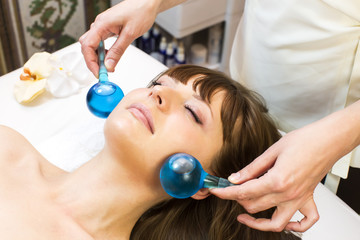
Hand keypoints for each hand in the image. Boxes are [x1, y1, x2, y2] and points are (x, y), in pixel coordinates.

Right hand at [79, 0, 157, 76]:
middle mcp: (99, 24)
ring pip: (93, 45)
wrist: (148, 2)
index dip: (90, 62)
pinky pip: (100, 42)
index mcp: (102, 24)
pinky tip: (110, 58)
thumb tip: (109, 65)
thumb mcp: (130, 34)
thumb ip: (118, 51)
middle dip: (93, 61)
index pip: (87, 46)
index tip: (98, 73)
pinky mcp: (108, 28)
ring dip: (98, 58)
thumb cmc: (140, 11)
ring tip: (108, 67)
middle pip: (87, 46)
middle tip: (103, 73)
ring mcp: (103, 26)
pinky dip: (103, 52)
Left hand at [210, 107, 359, 232]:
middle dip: (238, 201)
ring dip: (259, 223)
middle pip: (255, 207)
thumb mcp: (271, 151)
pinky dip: (294, 226)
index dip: (226, 193)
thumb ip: (251, 169)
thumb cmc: (303, 141)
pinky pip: (305, 222)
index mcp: (276, 180)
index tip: (216, 191)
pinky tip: (283, 221)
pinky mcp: (308, 198)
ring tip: (246, 215)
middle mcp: (288, 194)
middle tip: (231, 192)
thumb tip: (235, 178)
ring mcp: (299, 199)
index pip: (244, 192)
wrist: (327, 140)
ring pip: (277, 224)